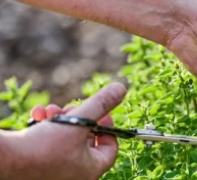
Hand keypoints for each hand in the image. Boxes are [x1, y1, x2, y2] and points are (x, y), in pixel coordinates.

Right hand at [1, 83, 125, 179]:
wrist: (4, 160)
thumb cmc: (43, 147)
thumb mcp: (79, 120)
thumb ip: (101, 103)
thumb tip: (120, 89)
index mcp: (90, 170)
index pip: (110, 148)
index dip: (108, 126)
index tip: (100, 112)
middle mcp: (74, 175)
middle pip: (86, 140)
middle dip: (78, 118)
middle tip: (70, 108)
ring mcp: (55, 172)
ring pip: (66, 138)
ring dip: (60, 119)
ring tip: (50, 111)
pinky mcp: (38, 166)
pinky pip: (49, 143)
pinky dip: (46, 127)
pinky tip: (38, 115)